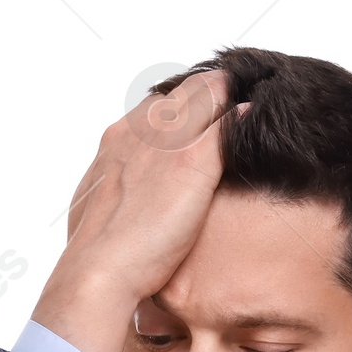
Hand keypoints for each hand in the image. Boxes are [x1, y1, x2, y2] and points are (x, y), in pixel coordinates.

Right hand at [31, 71, 240, 351]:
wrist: (98, 269)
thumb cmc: (96, 256)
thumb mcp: (98, 214)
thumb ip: (117, 197)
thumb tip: (123, 206)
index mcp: (116, 143)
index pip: (153, 107)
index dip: (177, 106)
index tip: (196, 108)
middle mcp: (140, 131)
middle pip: (179, 93)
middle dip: (206, 88)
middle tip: (233, 82)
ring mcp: (165, 143)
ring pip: (203, 97)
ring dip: (225, 91)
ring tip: (250, 84)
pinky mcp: (191, 161)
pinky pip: (224, 124)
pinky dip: (239, 116)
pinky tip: (255, 110)